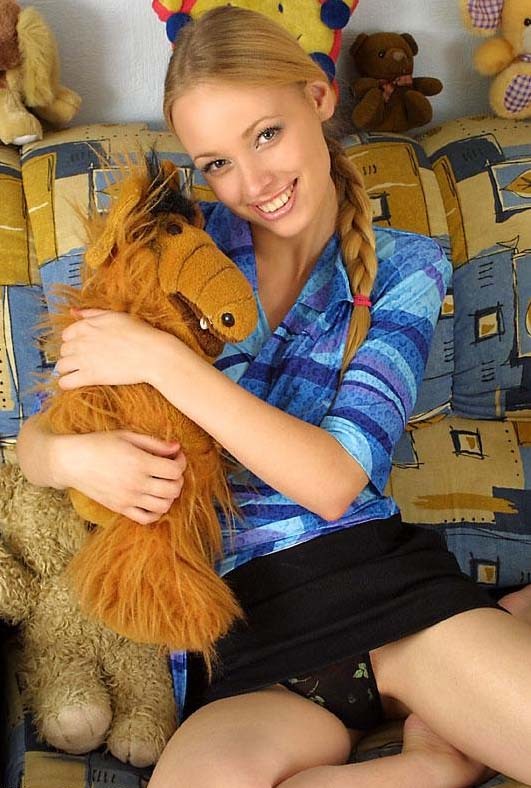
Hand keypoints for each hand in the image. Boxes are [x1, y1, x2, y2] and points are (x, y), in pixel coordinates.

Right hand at [54, 430, 186, 524]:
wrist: (71, 462)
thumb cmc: (98, 444)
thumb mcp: (127, 436)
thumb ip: (155, 443)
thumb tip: (177, 447)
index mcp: (139, 462)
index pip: (175, 470)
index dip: (181, 462)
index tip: (175, 455)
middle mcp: (136, 483)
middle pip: (174, 489)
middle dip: (178, 479)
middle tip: (170, 469)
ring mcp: (128, 499)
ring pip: (164, 506)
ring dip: (169, 495)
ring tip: (162, 484)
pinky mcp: (120, 509)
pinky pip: (147, 518)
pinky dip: (156, 512)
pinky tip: (153, 499)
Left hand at [56, 309, 168, 388]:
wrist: (152, 354)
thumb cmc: (139, 333)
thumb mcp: (115, 316)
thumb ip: (92, 313)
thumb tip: (73, 311)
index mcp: (87, 325)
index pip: (66, 335)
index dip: (74, 341)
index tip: (84, 347)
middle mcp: (81, 341)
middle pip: (63, 350)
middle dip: (70, 355)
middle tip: (83, 360)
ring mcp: (84, 359)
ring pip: (61, 366)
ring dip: (67, 369)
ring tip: (77, 372)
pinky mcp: (90, 376)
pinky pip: (65, 382)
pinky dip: (66, 383)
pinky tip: (72, 383)